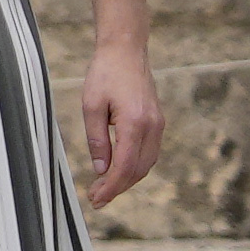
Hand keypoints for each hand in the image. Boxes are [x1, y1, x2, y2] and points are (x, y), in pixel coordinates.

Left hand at [76, 41, 164, 206]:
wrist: (126, 50)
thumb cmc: (105, 73)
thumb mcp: (91, 105)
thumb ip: (96, 139)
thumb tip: (101, 169)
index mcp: (134, 122)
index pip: (124, 166)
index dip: (110, 187)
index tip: (96, 199)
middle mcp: (152, 126)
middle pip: (138, 170)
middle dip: (117, 188)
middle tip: (96, 198)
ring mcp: (158, 124)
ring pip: (146, 164)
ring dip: (127, 180)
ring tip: (104, 189)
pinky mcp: (157, 122)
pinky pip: (149, 153)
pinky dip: (135, 167)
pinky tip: (118, 170)